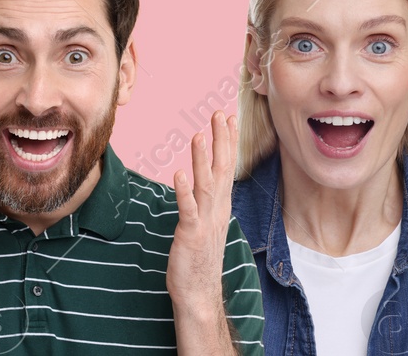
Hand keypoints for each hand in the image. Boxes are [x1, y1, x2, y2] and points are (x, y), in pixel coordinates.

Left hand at [166, 111, 237, 320]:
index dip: (228, 142)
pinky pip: (188, 210)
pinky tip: (179, 174)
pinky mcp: (191, 235)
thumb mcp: (205, 225)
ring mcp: (205, 222)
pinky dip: (184, 192)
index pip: (227, 167)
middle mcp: (217, 210)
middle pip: (222, 169)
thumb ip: (205, 203)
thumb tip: (202, 185)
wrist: (200, 293)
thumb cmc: (199, 259)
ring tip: (199, 135)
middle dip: (221, 141)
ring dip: (202, 160)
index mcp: (220, 207)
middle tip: (219, 114)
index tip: (228, 118)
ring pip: (206, 185)